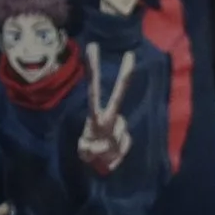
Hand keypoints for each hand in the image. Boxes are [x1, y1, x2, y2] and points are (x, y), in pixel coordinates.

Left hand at [77, 47, 133, 174]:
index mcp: (95, 117)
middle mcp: (109, 118)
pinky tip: (110, 158)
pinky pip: (122, 148)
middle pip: (118, 96)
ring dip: (107, 150)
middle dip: (125, 77)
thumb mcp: (83, 153)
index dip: (93, 72)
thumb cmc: (90, 153)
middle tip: (131, 55)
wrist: (102, 166)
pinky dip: (115, 156)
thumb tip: (95, 148)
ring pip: (118, 135)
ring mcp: (118, 127)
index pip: (93, 92)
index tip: (93, 48)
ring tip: (101, 155)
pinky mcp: (126, 140)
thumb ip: (86, 150)